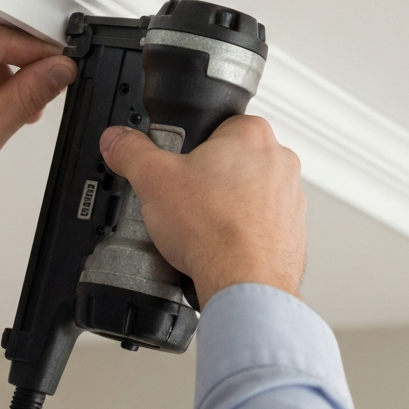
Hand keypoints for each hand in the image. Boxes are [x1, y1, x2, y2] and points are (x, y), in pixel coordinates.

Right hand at [99, 115, 305, 307]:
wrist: (245, 284)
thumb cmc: (213, 231)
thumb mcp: (153, 180)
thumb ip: (131, 152)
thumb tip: (117, 140)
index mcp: (251, 135)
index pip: (215, 125)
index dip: (190, 146)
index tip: (176, 163)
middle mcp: (279, 161)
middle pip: (231, 160)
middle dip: (206, 177)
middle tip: (182, 197)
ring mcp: (290, 198)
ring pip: (247, 192)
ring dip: (225, 204)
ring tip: (198, 225)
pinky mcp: (291, 231)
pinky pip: (259, 223)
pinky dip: (240, 231)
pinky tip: (217, 243)